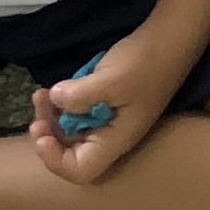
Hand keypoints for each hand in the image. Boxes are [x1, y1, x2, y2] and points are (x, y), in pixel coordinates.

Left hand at [29, 32, 196, 184]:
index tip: (42, 133)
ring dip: (51, 118)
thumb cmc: (145, 63)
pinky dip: (62, 106)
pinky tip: (55, 89)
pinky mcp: (107, 105)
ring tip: (41, 94)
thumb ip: (79, 95)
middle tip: (38, 109)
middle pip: (71, 153)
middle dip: (47, 134)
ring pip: (71, 133)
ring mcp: (109, 121)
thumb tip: (53, 100)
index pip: (80, 170)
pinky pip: (78, 115)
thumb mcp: (111, 79)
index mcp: (116, 140)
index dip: (55, 159)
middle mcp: (111, 136)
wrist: (171, 39)